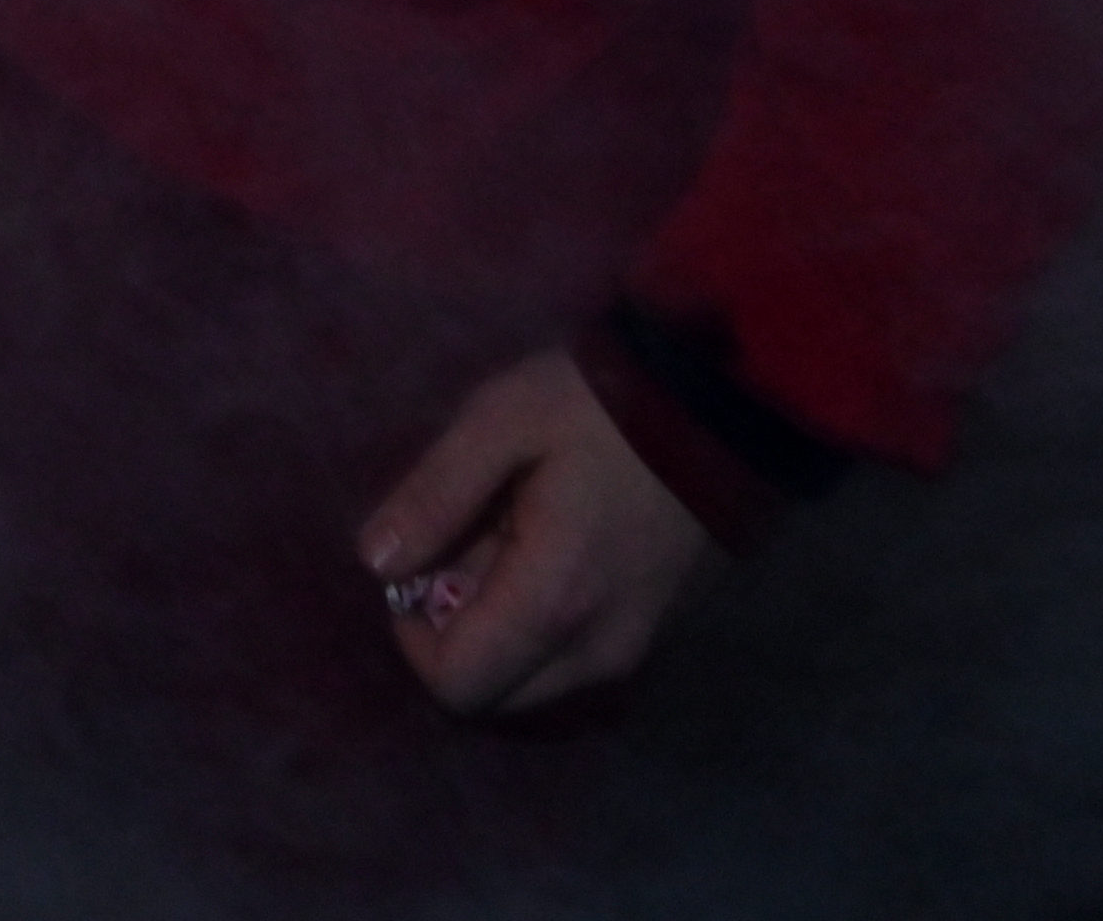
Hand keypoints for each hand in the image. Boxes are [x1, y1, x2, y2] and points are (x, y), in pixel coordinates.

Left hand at [356, 344, 720, 717]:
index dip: (413, 638)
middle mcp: (598, 652)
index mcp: (554, 604)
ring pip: (533, 685)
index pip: (456, 686)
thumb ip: (435, 494)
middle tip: (466, 546)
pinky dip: (544, 628)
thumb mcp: (503, 420)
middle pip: (492, 696)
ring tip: (511, 539)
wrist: (727, 404)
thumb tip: (375, 564)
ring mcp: (635, 650)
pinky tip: (554, 549)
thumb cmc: (604, 406)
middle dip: (456, 635)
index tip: (420, 565)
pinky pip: (574, 664)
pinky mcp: (657, 636)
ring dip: (500, 632)